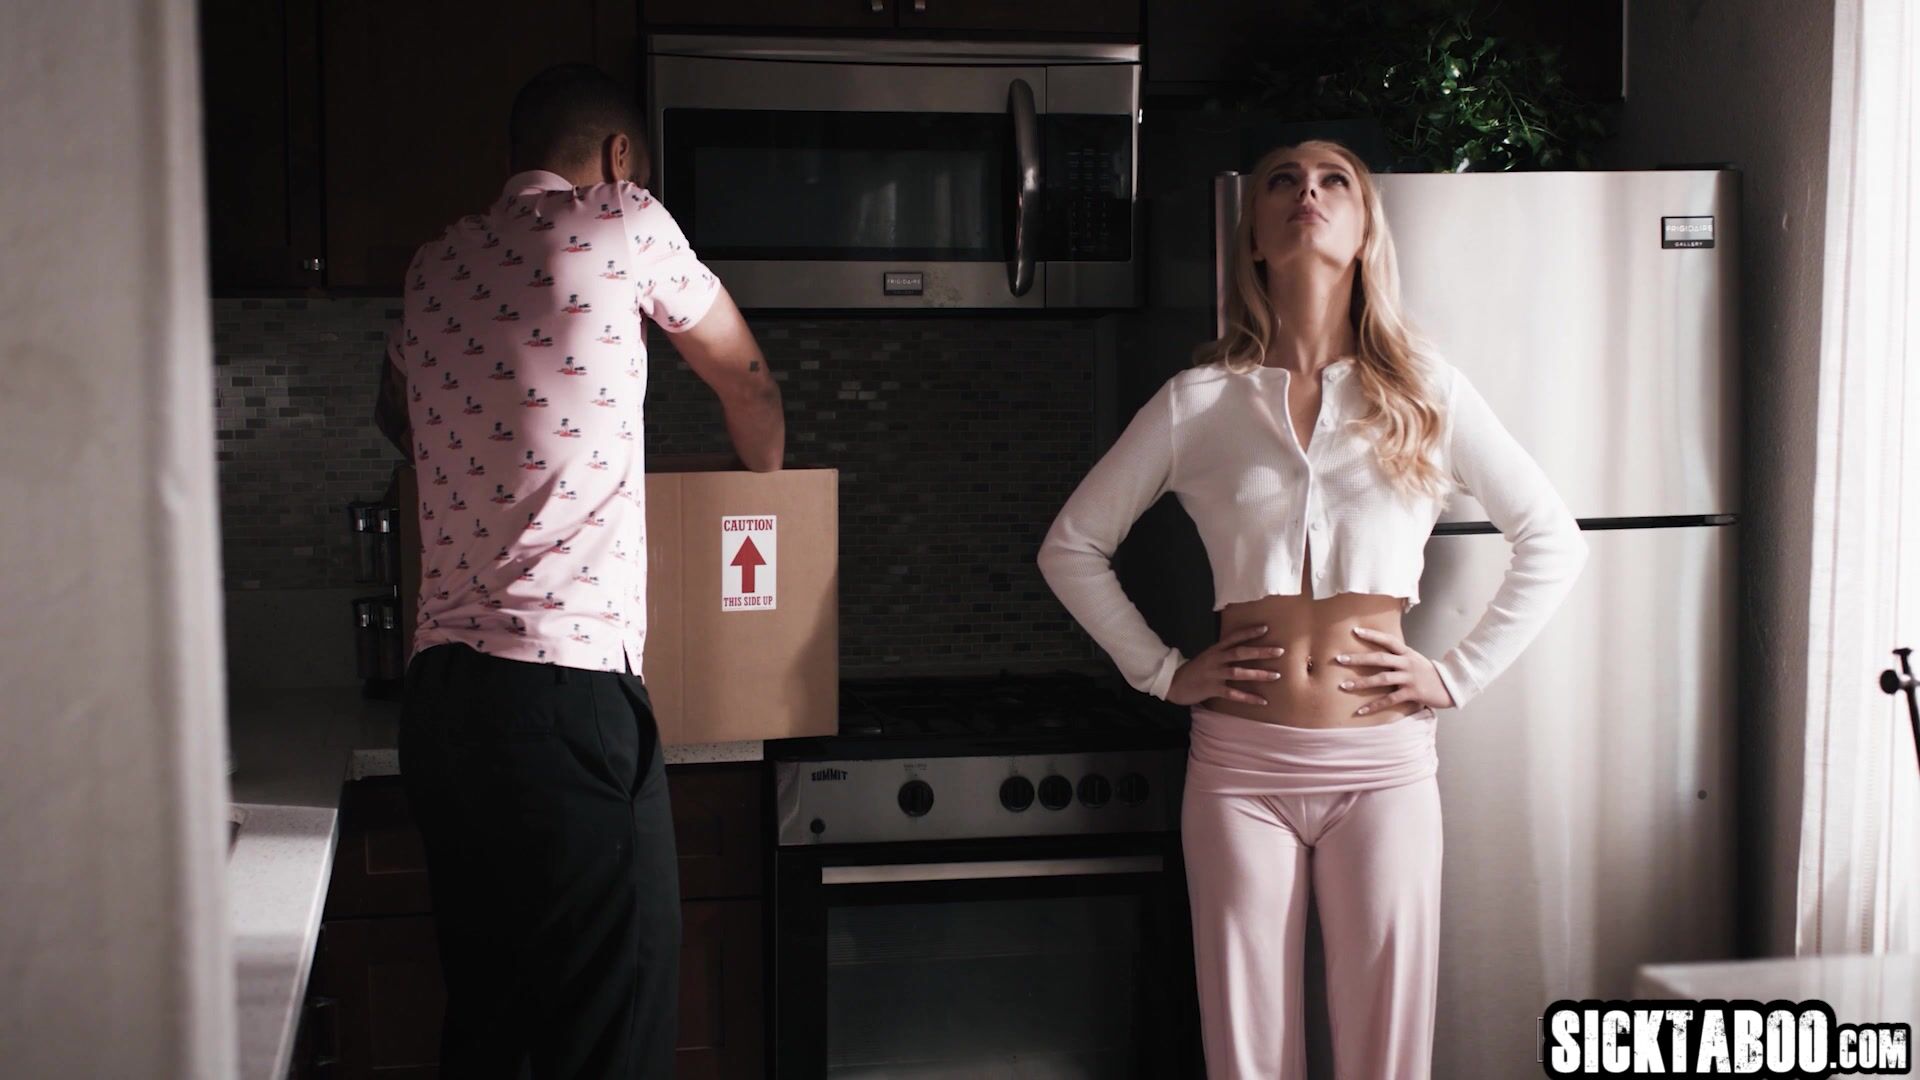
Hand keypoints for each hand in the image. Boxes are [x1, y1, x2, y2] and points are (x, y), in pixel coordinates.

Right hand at [1166, 624, 1286, 706]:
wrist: (1173, 683)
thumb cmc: (1194, 670)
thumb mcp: (1207, 657)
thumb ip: (1223, 653)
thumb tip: (1241, 650)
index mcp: (1215, 650)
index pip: (1234, 637)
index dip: (1249, 632)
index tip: (1266, 628)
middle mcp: (1216, 659)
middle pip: (1240, 653)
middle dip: (1260, 651)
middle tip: (1279, 651)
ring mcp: (1214, 674)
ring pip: (1239, 672)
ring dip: (1259, 673)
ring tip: (1276, 675)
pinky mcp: (1212, 689)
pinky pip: (1233, 694)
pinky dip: (1248, 697)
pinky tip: (1262, 700)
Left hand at [1332, 626, 1455, 716]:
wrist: (1450, 687)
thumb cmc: (1427, 673)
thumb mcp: (1414, 659)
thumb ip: (1398, 656)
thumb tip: (1376, 654)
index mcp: (1406, 653)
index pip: (1388, 640)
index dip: (1372, 634)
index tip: (1354, 630)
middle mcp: (1407, 663)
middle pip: (1379, 658)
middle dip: (1358, 659)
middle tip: (1339, 659)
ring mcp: (1409, 678)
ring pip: (1381, 679)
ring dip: (1361, 683)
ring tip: (1343, 686)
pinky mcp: (1412, 693)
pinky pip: (1389, 700)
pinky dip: (1373, 706)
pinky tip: (1360, 711)